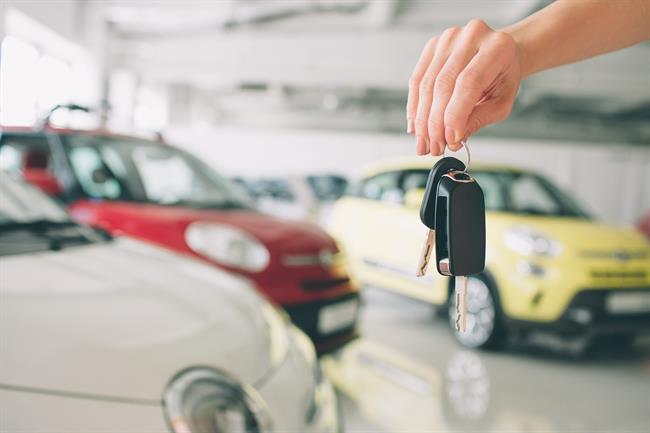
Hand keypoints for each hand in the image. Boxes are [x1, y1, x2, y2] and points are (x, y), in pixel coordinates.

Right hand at [406, 19, 521, 154]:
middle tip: (434, 147)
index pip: (468, 83)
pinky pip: (417, 80)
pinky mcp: (432, 45)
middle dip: (435, 122)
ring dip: (422, 119)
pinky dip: (415, 106)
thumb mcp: (500, 103)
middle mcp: (471, 36)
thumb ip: (478, 119)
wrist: (497, 54)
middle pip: (443, 84)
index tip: (450, 140)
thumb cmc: (502, 78)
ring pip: (426, 85)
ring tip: (424, 142)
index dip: (455, 115)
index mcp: (497, 47)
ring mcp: (448, 38)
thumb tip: (453, 139)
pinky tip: (415, 125)